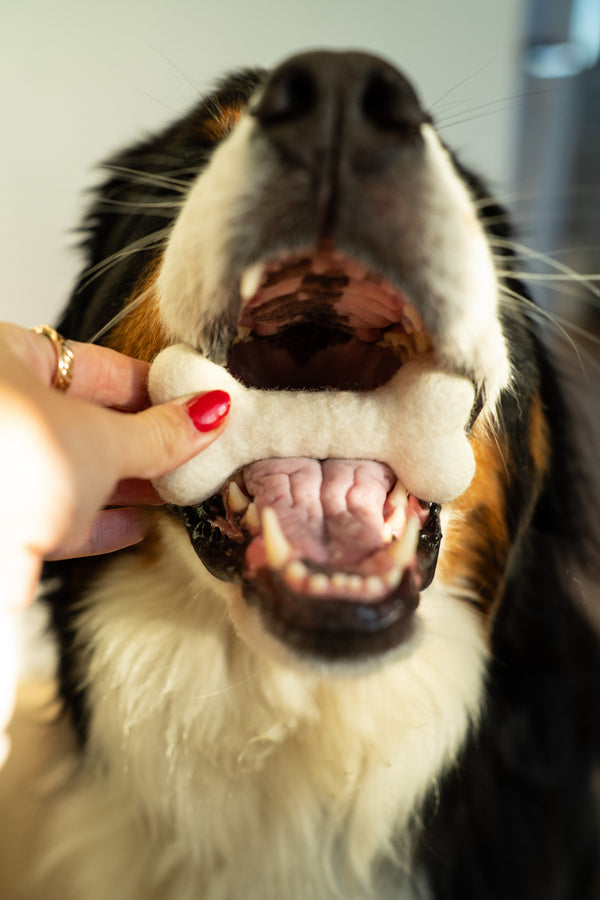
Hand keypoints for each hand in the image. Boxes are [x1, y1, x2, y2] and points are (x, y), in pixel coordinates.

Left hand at [0, 322, 230, 609]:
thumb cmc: (9, 462)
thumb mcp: (103, 441)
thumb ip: (160, 433)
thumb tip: (206, 416)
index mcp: (7, 361)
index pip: (96, 365)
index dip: (151, 384)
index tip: (193, 401)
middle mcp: (2, 413)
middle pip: (88, 422)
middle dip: (144, 440)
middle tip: (194, 446)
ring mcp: (4, 472)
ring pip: (77, 473)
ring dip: (129, 483)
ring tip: (177, 487)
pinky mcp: (6, 525)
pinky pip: (60, 518)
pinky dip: (101, 523)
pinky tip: (137, 526)